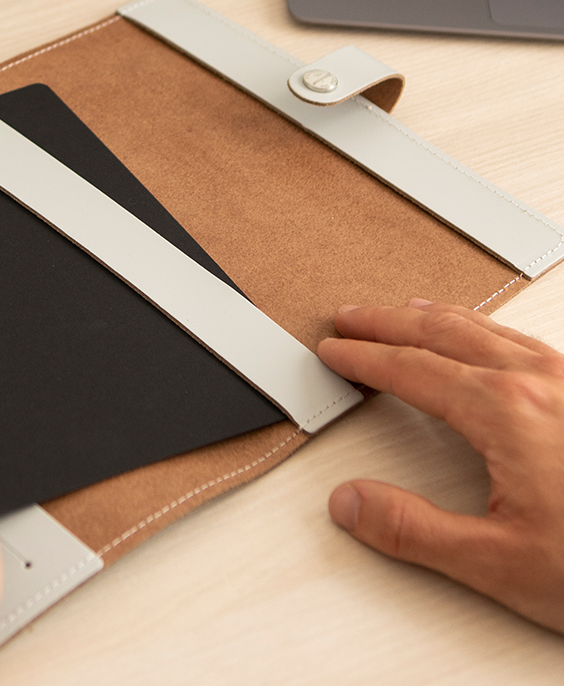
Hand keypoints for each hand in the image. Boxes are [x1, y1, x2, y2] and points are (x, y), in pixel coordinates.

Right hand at [318, 299, 563, 631]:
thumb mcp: (502, 564)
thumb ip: (413, 531)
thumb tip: (351, 503)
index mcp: (506, 411)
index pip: (411, 370)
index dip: (364, 358)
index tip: (334, 351)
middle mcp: (540, 383)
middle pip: (443, 333)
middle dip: (388, 321)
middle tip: (350, 316)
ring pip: (488, 329)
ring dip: (436, 316)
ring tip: (406, 310)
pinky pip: (525, 340)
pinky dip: (484, 328)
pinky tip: (488, 338)